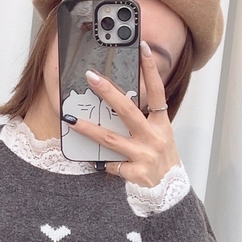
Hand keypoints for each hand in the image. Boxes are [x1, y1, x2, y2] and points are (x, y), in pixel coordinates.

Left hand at [63, 42, 180, 187]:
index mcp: (161, 125)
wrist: (170, 193)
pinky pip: (111, 164)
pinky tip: (90, 159)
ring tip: (71, 119)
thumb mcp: (160, 137)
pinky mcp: (135, 173)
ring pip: (111, 138)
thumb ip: (144, 122)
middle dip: (108, 92)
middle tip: (91, 77)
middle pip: (128, 110)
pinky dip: (100, 162)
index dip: (150, 70)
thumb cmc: (162, 162)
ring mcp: (144, 155)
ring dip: (89, 128)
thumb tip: (118, 104)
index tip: (142, 48)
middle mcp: (154, 137)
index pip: (156, 91)